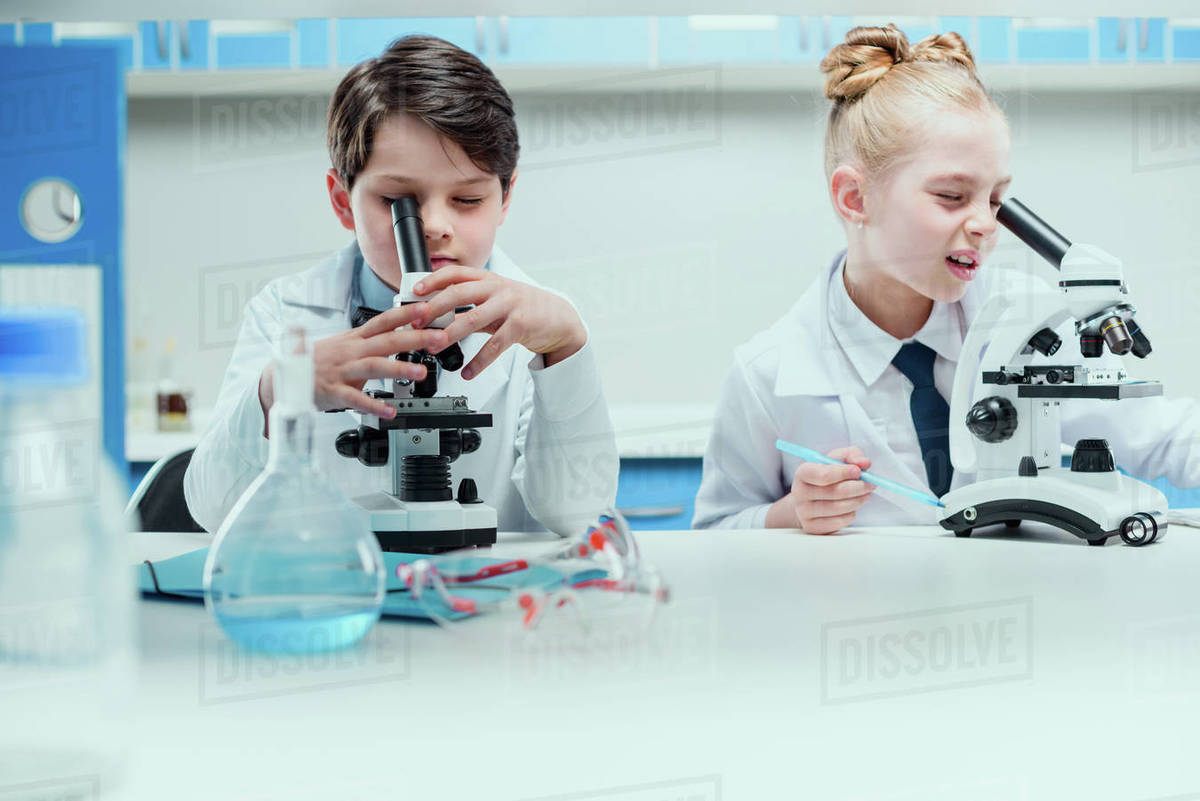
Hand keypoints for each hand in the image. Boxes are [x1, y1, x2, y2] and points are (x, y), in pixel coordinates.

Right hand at [258, 305, 446, 426]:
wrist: (283, 377)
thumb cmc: (318, 361)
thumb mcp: (344, 345)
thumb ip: (370, 340)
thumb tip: (398, 330)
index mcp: (355, 339)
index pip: (384, 321)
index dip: (406, 314)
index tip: (428, 308)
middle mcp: (350, 351)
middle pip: (386, 341)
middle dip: (415, 338)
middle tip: (439, 339)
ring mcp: (342, 371)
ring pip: (374, 366)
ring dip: (398, 368)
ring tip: (420, 373)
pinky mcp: (333, 392)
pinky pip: (355, 399)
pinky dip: (373, 405)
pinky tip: (389, 410)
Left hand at [409, 267, 586, 379]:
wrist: (559, 318)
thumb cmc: (523, 309)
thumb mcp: (494, 304)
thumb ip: (469, 310)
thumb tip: (437, 320)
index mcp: (488, 279)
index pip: (456, 273)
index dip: (433, 280)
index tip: (415, 292)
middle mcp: (498, 288)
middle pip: (459, 292)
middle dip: (434, 307)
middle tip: (416, 322)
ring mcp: (510, 305)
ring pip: (474, 318)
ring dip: (451, 334)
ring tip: (434, 346)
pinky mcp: (520, 326)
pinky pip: (495, 346)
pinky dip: (479, 361)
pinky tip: (467, 372)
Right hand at [766, 446, 875, 534]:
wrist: (808, 500)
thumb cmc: (825, 476)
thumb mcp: (836, 460)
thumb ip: (851, 455)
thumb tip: (864, 463)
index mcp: (803, 473)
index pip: (824, 475)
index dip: (844, 472)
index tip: (859, 471)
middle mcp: (799, 493)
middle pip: (835, 492)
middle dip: (858, 487)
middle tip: (871, 484)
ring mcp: (804, 512)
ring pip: (840, 508)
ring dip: (858, 500)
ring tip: (865, 494)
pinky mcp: (812, 527)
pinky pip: (840, 521)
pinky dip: (851, 513)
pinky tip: (852, 506)